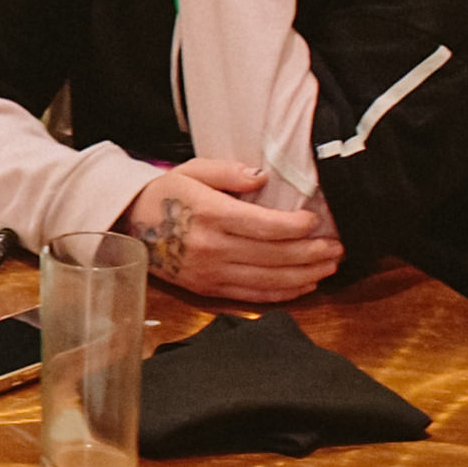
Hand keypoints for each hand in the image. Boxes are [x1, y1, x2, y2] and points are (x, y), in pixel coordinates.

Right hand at [127, 154, 341, 301]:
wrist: (129, 224)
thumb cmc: (165, 193)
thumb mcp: (192, 169)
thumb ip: (227, 171)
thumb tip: (262, 177)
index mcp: (210, 215)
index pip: (262, 226)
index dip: (294, 227)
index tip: (315, 221)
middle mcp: (212, 248)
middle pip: (273, 256)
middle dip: (311, 254)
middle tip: (338, 247)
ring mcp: (210, 273)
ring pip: (268, 280)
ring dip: (305, 275)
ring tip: (330, 266)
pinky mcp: (208, 290)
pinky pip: (253, 296)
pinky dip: (284, 294)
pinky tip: (305, 285)